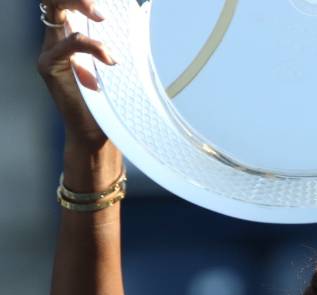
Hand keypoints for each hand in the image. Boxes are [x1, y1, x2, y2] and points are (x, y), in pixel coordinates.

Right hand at [37, 0, 114, 151]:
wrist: (98, 135)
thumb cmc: (113, 102)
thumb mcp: (123, 65)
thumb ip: (123, 42)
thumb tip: (143, 18)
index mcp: (76, 34)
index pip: (73, 1)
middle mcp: (59, 37)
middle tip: (102, 5)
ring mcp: (51, 49)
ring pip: (57, 9)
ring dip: (82, 4)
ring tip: (103, 18)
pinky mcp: (49, 64)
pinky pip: (69, 43)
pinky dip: (92, 46)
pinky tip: (110, 58)